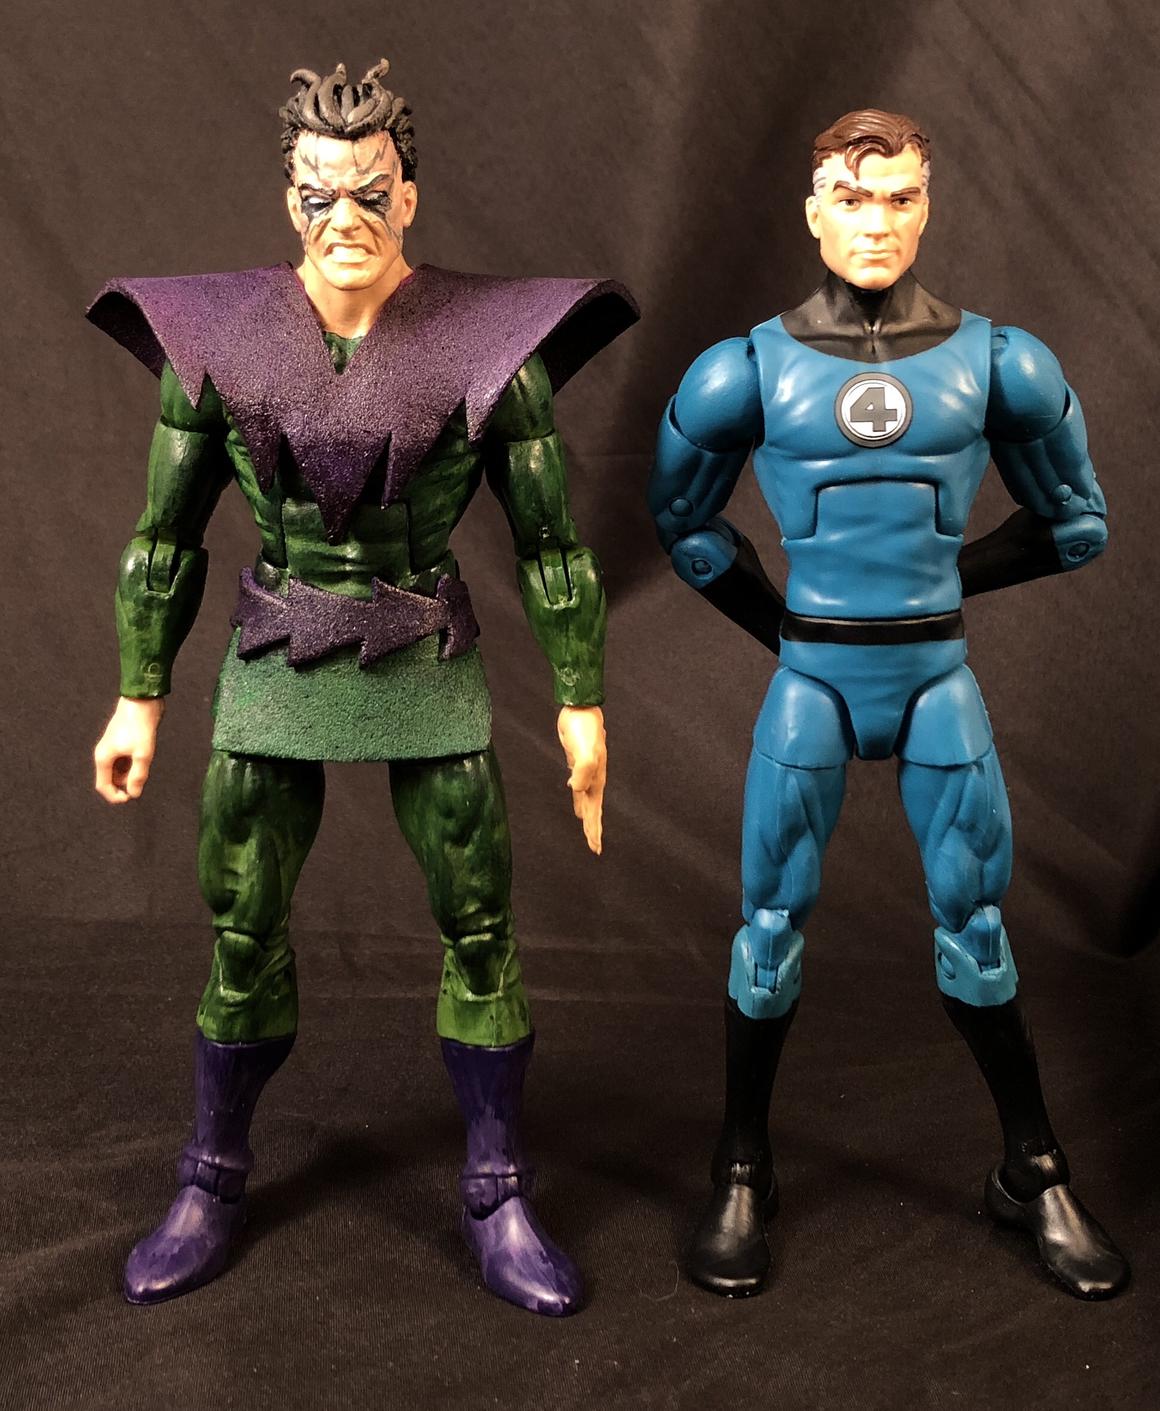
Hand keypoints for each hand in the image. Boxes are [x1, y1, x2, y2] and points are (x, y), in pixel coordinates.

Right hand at [93, 696, 165, 802]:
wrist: (143, 701)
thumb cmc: (141, 727)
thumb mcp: (143, 754)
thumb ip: (138, 775)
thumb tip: (134, 794)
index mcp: (104, 758)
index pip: (103, 786)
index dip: (114, 797)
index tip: (130, 798)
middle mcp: (105, 754)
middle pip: (110, 779)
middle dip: (123, 786)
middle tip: (141, 783)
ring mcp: (113, 748)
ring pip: (119, 770)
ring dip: (129, 776)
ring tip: (143, 770)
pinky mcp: (123, 742)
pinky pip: (124, 761)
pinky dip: (132, 766)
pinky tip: (144, 762)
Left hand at [557, 705, 605, 854]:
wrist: (580, 709)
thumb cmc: (584, 728)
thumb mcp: (585, 750)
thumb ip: (583, 770)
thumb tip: (575, 789)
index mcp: (597, 780)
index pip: (596, 811)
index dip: (595, 830)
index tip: (596, 848)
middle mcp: (593, 778)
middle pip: (594, 810)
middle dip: (594, 829)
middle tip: (595, 848)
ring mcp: (585, 770)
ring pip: (587, 799)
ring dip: (588, 815)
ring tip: (588, 830)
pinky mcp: (576, 762)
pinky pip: (578, 785)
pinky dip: (578, 797)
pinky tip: (576, 797)